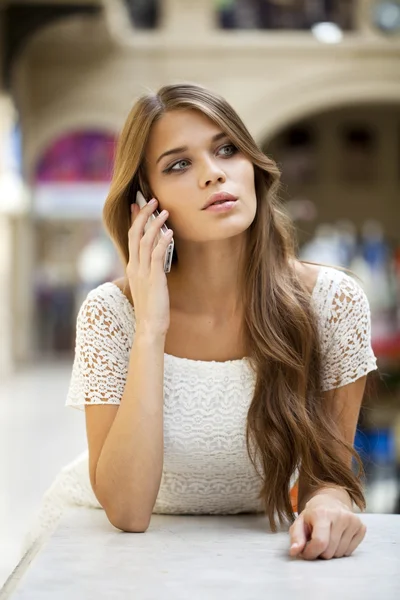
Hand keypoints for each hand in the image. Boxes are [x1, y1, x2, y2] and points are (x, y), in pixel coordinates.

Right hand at [127, 199, 172, 335]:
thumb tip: (156, 261)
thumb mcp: (147, 286)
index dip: (135, 220)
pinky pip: (157, 254)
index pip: (131, 238)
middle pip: (135, 234)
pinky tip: (170, 232)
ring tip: (164, 211)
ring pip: (145, 241)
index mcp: (132, 267)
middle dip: (143, 215)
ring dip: (155, 224)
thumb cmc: (151, 309)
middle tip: (152, 200)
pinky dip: (163, 241)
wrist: (149, 326)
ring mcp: (143, 272)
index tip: (137, 205)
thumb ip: (149, 272)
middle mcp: (135, 267)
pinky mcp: (154, 278)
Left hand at [288, 494, 366, 559]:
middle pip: (330, 551)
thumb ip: (296, 537)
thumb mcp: (300, 523)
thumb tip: (294, 551)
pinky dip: (342, 550)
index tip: (306, 552)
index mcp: (322, 513)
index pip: (320, 542)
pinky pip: (350, 551)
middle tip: (317, 542)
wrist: (330, 501)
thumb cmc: (313, 515)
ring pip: (340, 553)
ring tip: (327, 538)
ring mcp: (353, 521)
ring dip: (331, 551)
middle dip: (321, 552)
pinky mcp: (361, 527)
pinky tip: (338, 538)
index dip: (311, 552)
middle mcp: (340, 515)